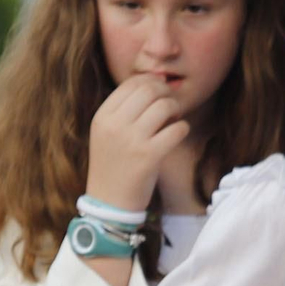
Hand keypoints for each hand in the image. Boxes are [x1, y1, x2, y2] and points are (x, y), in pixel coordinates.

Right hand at [86, 75, 190, 211]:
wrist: (109, 203)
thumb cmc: (114, 165)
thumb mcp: (107, 133)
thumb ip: (124, 109)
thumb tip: (156, 82)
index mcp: (102, 116)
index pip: (131, 83)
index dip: (151, 82)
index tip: (159, 93)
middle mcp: (114, 125)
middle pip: (149, 89)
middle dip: (166, 93)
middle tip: (171, 105)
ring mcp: (132, 140)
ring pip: (165, 106)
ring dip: (176, 109)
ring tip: (173, 120)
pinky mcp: (149, 156)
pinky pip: (177, 129)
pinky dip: (182, 129)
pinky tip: (176, 135)